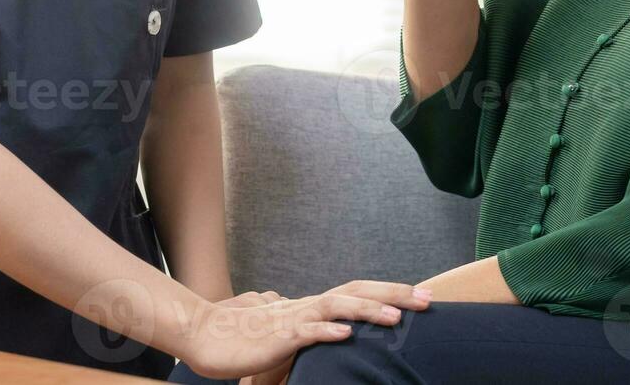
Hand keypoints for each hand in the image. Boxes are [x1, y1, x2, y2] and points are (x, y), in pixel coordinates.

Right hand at [184, 280, 430, 378]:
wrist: (200, 335)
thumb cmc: (237, 334)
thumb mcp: (277, 328)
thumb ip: (297, 321)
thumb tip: (309, 312)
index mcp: (309, 307)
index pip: (355, 292)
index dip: (388, 292)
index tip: (422, 296)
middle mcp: (304, 306)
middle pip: (355, 291)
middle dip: (394, 294)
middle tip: (428, 300)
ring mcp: (290, 319)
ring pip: (335, 306)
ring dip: (368, 310)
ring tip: (398, 318)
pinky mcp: (274, 338)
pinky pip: (304, 332)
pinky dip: (327, 331)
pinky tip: (347, 334)